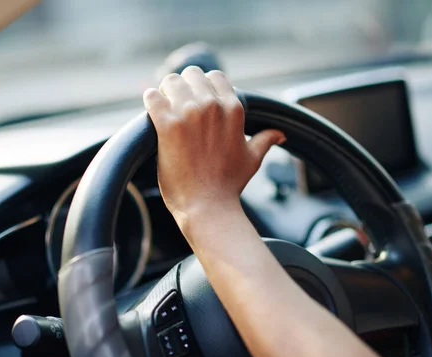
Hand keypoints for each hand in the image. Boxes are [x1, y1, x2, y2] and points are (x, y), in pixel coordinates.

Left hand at [143, 66, 284, 225]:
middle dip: (183, 88)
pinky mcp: (167, 125)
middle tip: (177, 105)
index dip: (203, 86)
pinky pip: (152, 97)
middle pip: (191, 75)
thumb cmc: (229, 184)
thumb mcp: (252, 158)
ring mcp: (189, 114)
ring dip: (165, 93)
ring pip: (170, 82)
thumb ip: (265, 140)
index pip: (215, 76)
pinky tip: (153, 114)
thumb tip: (281, 134)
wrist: (207, 206)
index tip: (196, 100)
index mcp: (233, 108)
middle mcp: (212, 105)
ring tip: (164, 109)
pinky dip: (150, 102)